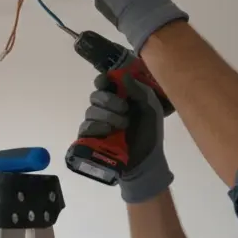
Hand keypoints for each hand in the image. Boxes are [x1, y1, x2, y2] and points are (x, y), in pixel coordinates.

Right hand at [78, 73, 172, 202]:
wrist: (146, 161)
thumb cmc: (149, 133)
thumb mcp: (151, 109)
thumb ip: (140, 91)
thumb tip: (124, 76)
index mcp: (119, 97)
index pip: (104, 82)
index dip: (103, 80)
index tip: (109, 82)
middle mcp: (105, 108)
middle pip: (96, 95)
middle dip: (110, 100)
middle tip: (124, 109)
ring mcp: (96, 122)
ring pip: (91, 110)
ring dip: (108, 116)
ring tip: (123, 126)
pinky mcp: (89, 137)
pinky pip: (86, 126)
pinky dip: (97, 126)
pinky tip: (109, 131)